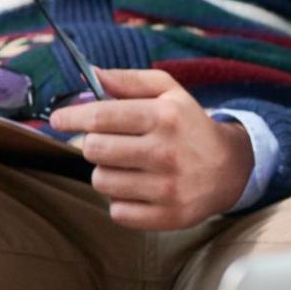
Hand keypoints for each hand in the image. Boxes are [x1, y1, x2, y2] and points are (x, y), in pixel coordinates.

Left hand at [49, 69, 254, 229]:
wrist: (232, 169)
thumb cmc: (190, 126)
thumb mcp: (169, 92)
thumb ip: (129, 80)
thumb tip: (93, 74)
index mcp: (164, 116)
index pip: (100, 117)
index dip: (71, 117)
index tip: (58, 120)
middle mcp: (166, 152)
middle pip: (94, 150)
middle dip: (93, 144)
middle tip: (108, 143)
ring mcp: (168, 187)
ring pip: (101, 181)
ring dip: (106, 173)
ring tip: (127, 166)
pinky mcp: (168, 216)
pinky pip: (117, 211)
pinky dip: (120, 201)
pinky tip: (138, 188)